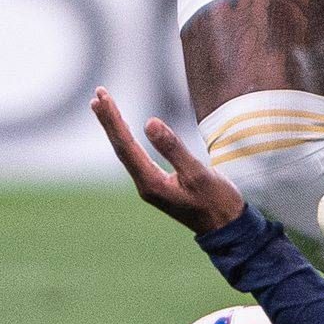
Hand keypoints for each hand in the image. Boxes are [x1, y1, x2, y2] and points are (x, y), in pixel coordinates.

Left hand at [92, 88, 245, 233]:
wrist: (226, 227)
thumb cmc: (216, 201)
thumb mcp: (198, 173)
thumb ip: (173, 148)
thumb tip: (149, 122)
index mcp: (151, 183)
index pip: (125, 145)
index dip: (112, 119)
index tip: (101, 97)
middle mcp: (145, 185)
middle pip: (121, 147)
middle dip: (109, 120)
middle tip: (98, 96)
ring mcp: (150, 186)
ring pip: (126, 152)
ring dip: (115, 129)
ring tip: (102, 107)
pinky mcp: (157, 184)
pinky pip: (135, 157)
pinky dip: (127, 139)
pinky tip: (124, 131)